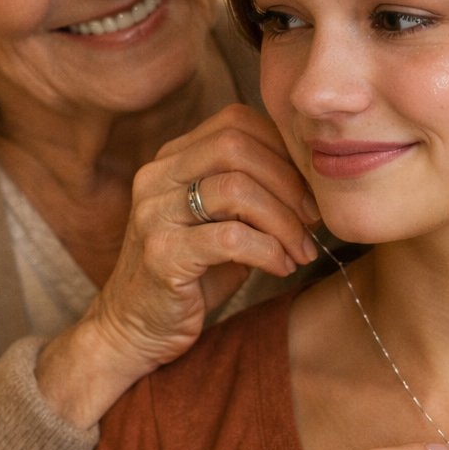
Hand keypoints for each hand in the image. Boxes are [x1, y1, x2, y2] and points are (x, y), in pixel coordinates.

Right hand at [46, 105, 319, 425]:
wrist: (133, 328)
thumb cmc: (191, 275)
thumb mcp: (223, 222)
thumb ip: (254, 192)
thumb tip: (315, 178)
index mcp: (172, 159)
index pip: (236, 121)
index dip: (282, 149)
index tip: (309, 188)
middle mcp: (157, 177)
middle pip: (236, 146)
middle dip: (288, 182)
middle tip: (313, 220)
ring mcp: (154, 214)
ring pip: (236, 189)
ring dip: (283, 221)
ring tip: (301, 250)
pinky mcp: (161, 254)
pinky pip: (230, 238)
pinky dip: (268, 251)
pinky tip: (282, 267)